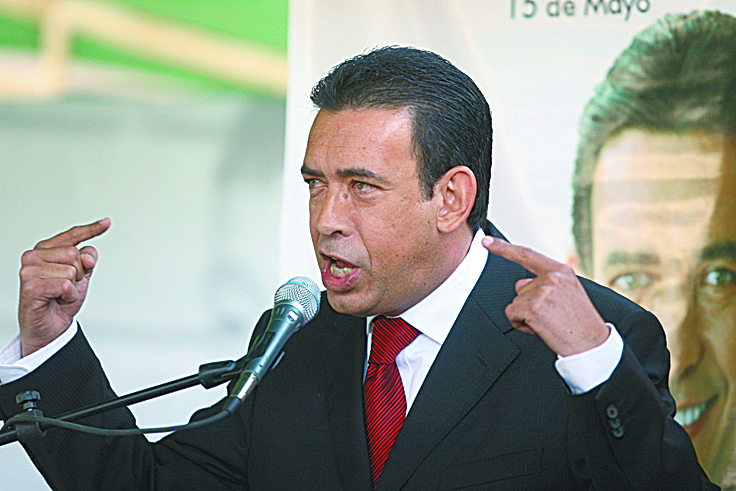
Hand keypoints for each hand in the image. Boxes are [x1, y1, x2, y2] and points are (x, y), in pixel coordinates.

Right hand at [18, 218, 110, 356]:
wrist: (50, 326)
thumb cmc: (61, 300)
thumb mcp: (82, 276)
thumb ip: (88, 260)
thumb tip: (87, 256)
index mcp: (46, 250)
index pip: (73, 236)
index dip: (91, 230)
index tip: (106, 222)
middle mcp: (34, 256)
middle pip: (75, 254)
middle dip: (80, 274)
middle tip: (68, 286)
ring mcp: (30, 271)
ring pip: (71, 271)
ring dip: (73, 287)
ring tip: (61, 294)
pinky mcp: (31, 286)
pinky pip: (66, 285)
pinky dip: (69, 296)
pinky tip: (58, 299)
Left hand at [482, 236, 607, 356]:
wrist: (591, 343)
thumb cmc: (580, 322)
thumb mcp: (569, 292)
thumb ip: (546, 282)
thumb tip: (523, 283)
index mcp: (561, 271)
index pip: (526, 255)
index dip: (503, 247)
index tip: (487, 241)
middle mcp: (552, 277)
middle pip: (520, 288)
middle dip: (528, 303)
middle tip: (550, 315)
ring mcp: (542, 291)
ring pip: (516, 302)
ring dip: (526, 315)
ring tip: (548, 322)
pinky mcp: (533, 307)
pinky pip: (512, 313)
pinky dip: (520, 323)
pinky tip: (539, 328)